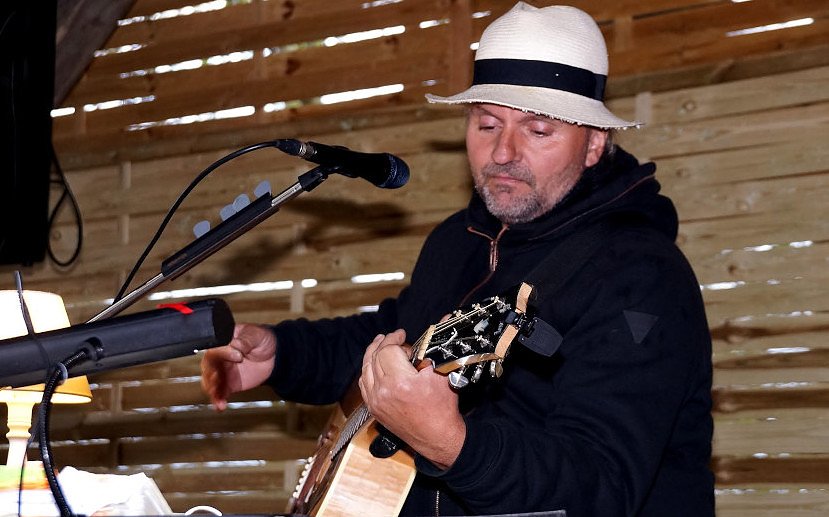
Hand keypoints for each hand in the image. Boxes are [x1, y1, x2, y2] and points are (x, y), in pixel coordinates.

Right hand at [201, 323, 276, 410]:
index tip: (238, 356)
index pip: (216, 348)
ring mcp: (223, 372)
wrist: (275, 355)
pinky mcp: (229, 385)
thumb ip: (245, 341)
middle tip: (218, 377)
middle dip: (211, 374)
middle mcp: (219, 358)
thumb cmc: (261, 339)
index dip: (223, 353)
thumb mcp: (255, 335)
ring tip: (217, 395)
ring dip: (212, 389)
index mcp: (223, 343)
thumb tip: (235, 345)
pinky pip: (220, 393)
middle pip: (209, 367)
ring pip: (210, 382)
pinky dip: (218, 400)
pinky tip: (220, 406)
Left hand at [359, 330, 465, 469]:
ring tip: (380, 344)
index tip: (402, 335)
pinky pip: (364, 384)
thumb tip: (444, 319)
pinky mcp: (374, 409)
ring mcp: (376, 402)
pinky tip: (375, 364)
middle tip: (396, 339)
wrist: (438, 438)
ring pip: (365, 369)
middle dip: (385, 344)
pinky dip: (368, 371)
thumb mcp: (444, 373)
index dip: (394, 338)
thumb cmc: (443, 409)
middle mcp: (383, 392)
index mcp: (400, 382)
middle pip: (374, 357)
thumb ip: (438, 344)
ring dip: (372, 354)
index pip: (388, 350)